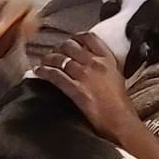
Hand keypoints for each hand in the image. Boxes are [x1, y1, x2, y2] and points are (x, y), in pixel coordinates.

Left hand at [37, 34, 145, 148]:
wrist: (120, 121)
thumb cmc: (120, 103)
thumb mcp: (116, 76)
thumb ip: (104, 65)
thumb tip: (90, 61)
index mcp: (107, 59)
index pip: (88, 38)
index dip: (75, 37)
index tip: (69, 41)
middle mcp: (95, 63)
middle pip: (70, 46)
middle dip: (59, 48)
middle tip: (54, 54)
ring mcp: (85, 76)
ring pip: (60, 59)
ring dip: (48, 59)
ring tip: (43, 62)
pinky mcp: (76, 89)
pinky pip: (55, 75)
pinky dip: (44, 72)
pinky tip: (38, 72)